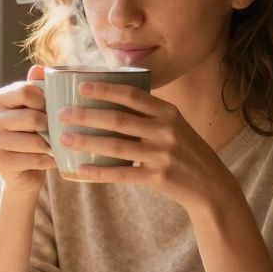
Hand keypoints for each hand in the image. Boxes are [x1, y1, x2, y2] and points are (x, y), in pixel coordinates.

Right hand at [0, 64, 54, 193]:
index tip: (54, 108)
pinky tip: (54, 159)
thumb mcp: (37, 106)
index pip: (25, 91)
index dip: (46, 100)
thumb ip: (38, 86)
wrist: (25, 168)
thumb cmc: (34, 130)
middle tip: (61, 130)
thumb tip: (38, 68)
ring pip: (34, 141)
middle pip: (31, 117)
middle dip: (51, 125)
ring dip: (52, 144)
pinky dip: (49, 160)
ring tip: (59, 144)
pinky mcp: (0, 163)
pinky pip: (34, 160)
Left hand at [57, 82, 233, 209]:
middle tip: (61, 114)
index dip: (105, 89)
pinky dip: (99, 172)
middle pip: (118, 119)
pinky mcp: (157, 177)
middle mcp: (166, 130)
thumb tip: (110, 101)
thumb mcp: (175, 126)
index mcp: (168, 112)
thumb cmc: (185, 151)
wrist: (210, 185)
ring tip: (64, 139)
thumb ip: (149, 114)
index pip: (132, 95)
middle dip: (86, 115)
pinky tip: (80, 170)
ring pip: (116, 146)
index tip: (81, 86)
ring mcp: (162, 155)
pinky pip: (121, 174)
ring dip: (86, 141)